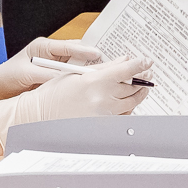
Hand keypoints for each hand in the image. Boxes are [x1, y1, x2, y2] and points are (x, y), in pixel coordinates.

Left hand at [0, 36, 105, 110]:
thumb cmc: (7, 77)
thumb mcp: (26, 74)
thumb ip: (45, 75)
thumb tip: (63, 79)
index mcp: (43, 46)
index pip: (67, 47)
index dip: (83, 51)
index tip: (97, 55)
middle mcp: (51, 53)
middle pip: (76, 54)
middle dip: (91, 59)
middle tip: (108, 63)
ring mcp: (53, 64)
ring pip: (76, 65)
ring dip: (88, 70)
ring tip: (104, 74)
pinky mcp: (54, 76)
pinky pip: (70, 76)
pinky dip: (80, 80)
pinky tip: (90, 84)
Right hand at [0, 56, 154, 145]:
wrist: (39, 116)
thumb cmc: (54, 93)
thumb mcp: (77, 73)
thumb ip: (103, 67)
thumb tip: (122, 60)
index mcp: (95, 81)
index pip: (127, 69)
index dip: (141, 64)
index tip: (148, 61)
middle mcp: (102, 99)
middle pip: (132, 87)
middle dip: (142, 79)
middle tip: (147, 74)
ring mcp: (103, 115)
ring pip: (130, 103)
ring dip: (138, 94)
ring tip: (142, 87)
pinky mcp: (101, 127)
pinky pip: (122, 117)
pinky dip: (128, 108)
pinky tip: (128, 103)